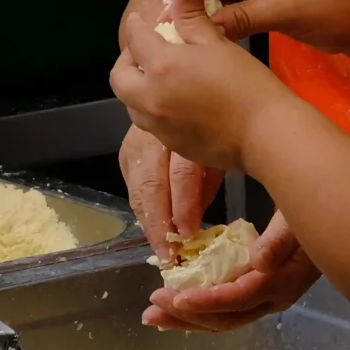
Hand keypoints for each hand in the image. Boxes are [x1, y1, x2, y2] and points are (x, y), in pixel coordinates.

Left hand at [110, 0, 291, 171]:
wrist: (267, 135)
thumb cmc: (246, 84)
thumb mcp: (217, 43)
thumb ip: (192, 17)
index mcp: (161, 68)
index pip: (135, 41)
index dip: (136, 27)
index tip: (139, 22)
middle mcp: (150, 100)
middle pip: (119, 79)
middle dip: (128, 61)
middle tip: (146, 52)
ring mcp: (159, 127)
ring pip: (131, 104)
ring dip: (137, 87)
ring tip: (159, 77)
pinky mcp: (172, 145)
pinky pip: (150, 123)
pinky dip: (153, 108)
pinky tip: (176, 101)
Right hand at [119, 126, 224, 261]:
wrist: (188, 96)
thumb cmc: (217, 127)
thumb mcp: (222, 149)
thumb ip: (209, 181)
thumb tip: (195, 219)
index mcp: (188, 130)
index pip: (182, 173)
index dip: (184, 206)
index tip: (190, 234)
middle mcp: (156, 133)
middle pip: (152, 182)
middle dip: (160, 222)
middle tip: (170, 252)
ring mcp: (137, 140)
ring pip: (137, 186)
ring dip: (148, 220)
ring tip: (159, 248)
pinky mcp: (128, 150)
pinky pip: (132, 184)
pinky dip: (142, 209)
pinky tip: (151, 228)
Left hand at [145, 211, 320, 331]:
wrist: (333, 210)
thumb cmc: (314, 205)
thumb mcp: (299, 214)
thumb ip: (280, 239)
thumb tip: (257, 264)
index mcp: (285, 280)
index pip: (241, 298)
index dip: (208, 301)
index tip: (177, 297)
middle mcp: (277, 296)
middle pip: (229, 318)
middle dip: (188, 316)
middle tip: (152, 308)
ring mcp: (269, 297)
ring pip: (226, 319)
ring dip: (188, 319)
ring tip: (154, 316)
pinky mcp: (261, 291)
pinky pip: (228, 308)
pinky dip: (201, 310)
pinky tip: (178, 307)